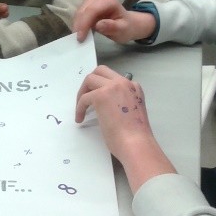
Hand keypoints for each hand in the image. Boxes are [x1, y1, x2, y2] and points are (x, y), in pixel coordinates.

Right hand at [73, 0, 154, 42]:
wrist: (128, 24)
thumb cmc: (126, 27)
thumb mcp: (122, 30)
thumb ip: (112, 27)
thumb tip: (98, 25)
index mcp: (109, 0)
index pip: (92, 10)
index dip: (84, 23)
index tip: (80, 37)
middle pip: (84, 10)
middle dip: (79, 25)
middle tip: (78, 39)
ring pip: (79, 11)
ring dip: (77, 24)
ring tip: (79, 36)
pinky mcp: (88, 3)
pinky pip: (79, 13)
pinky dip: (78, 23)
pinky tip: (80, 31)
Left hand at [74, 65, 173, 190]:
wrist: (136, 144)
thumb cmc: (136, 136)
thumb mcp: (133, 112)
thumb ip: (123, 103)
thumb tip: (108, 105)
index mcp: (134, 88)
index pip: (114, 79)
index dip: (103, 88)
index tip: (98, 100)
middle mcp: (124, 83)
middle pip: (101, 71)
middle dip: (90, 82)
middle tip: (86, 98)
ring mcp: (112, 87)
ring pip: (90, 79)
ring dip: (82, 92)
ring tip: (80, 107)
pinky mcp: (100, 96)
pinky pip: (84, 98)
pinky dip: (79, 108)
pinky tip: (80, 118)